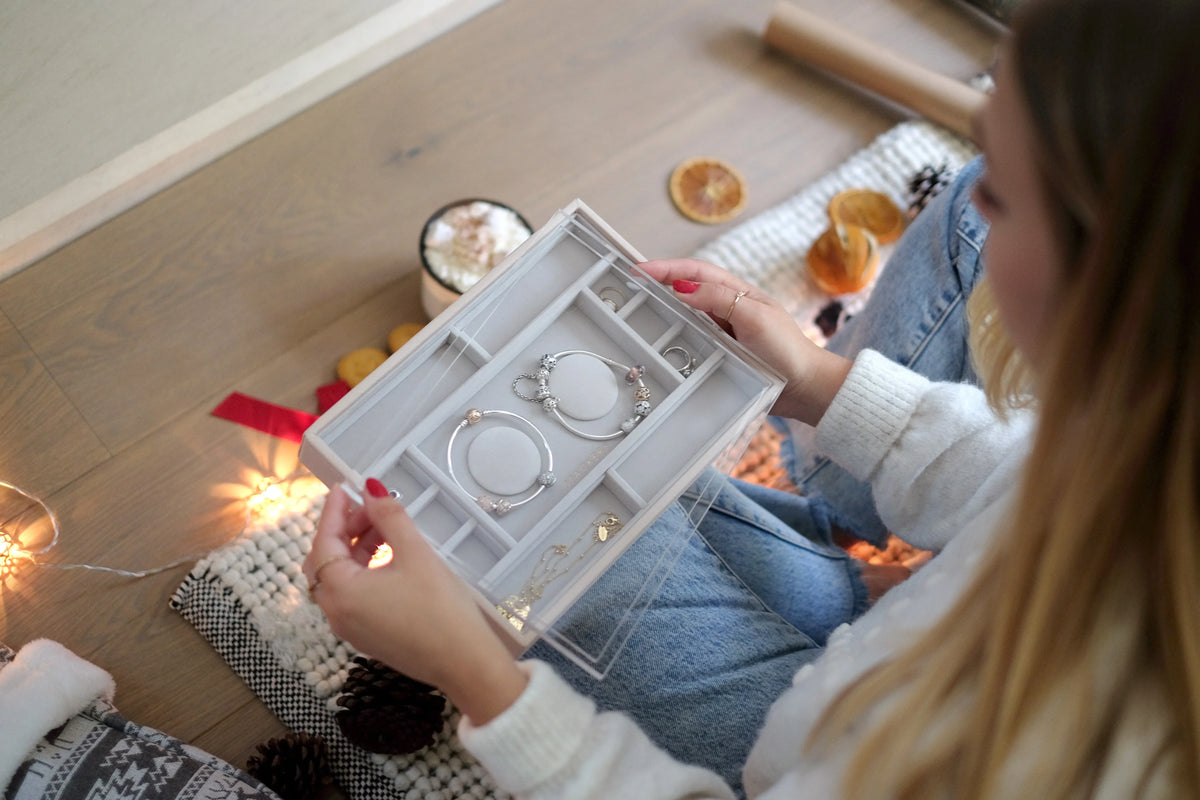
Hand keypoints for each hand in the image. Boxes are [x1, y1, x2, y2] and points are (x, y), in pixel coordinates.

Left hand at [305, 481, 527, 723]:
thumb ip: (390, 518)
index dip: (333, 511)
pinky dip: (363, 571)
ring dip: (355, 550)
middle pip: (325, 562)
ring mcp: (351, 628)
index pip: (324, 542)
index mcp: (342, 592)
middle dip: (344, 530)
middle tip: (369, 507)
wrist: (465, 664)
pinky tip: (390, 558)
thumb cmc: (441, 610)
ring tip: (385, 529)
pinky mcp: (368, 636)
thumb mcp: (416, 555)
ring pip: (340, 579)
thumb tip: (372, 490)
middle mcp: (337, 613)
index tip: (344, 487)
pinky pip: (353, 596)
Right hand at [639, 259, 852, 426]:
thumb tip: (682, 287)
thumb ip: (719, 300)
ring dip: (664, 308)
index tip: (639, 270)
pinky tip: (661, 342)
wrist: (806, 388)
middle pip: (688, 289)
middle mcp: (729, 309)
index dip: (667, 268)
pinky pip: (693, 340)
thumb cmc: (787, 350)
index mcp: (738, 293)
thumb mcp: (755, 317)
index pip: (696, 272)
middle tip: (629, 285)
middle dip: (659, 283)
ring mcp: (725, 333)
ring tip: (637, 309)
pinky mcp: (723, 355)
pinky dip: (675, 336)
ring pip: (688, 314)